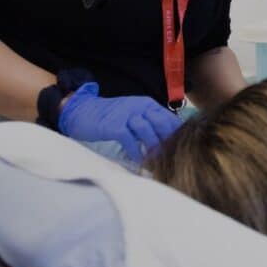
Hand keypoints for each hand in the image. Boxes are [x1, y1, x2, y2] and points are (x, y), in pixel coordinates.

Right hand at [59, 82, 182, 161]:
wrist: (84, 111)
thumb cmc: (112, 117)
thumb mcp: (135, 115)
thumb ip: (150, 124)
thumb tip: (169, 141)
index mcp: (148, 104)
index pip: (168, 118)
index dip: (176, 134)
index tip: (183, 148)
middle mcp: (139, 106)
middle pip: (161, 123)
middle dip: (168, 140)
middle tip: (172, 157)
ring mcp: (126, 114)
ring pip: (147, 131)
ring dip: (153, 148)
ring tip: (157, 162)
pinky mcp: (114, 125)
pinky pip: (129, 139)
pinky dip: (135, 151)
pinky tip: (138, 161)